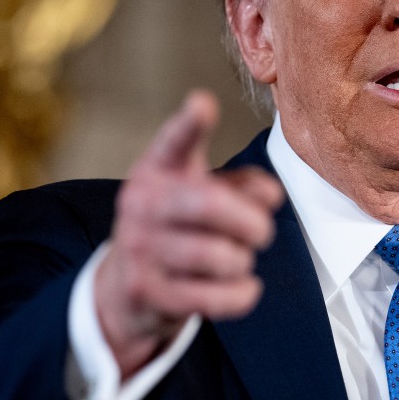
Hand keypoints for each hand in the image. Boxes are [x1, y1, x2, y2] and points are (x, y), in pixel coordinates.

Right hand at [94, 90, 281, 377]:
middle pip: (210, 204)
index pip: (174, 141)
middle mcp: (141, 203)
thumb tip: (271, 194)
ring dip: (243, 260)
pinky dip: (242, 294)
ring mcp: (139, 248)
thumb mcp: (203, 194)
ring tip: (238, 259)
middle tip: (264, 231)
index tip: (203, 103)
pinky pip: (213, 296)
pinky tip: (245, 287)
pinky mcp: (147, 292)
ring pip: (217, 255)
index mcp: (158, 169)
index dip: (190, 123)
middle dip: (251, 221)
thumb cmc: (179, 227)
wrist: (127, 288)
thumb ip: (241, 185)